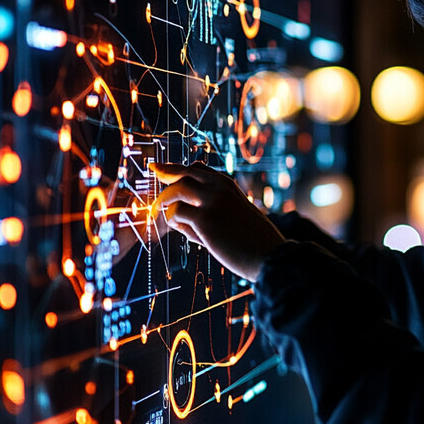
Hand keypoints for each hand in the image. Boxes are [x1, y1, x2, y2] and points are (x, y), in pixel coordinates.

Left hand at [149, 161, 284, 281]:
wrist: (271, 256)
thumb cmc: (256, 242)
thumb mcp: (238, 215)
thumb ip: (216, 207)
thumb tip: (183, 213)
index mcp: (228, 185)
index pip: (196, 168)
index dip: (174, 168)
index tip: (159, 167)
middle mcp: (219, 187)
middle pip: (182, 174)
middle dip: (163, 177)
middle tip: (151, 184)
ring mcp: (211, 201)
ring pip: (174, 191)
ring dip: (164, 204)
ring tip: (162, 216)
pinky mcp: (204, 219)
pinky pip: (175, 214)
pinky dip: (173, 223)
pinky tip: (183, 231)